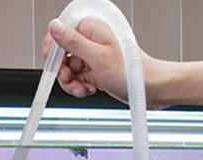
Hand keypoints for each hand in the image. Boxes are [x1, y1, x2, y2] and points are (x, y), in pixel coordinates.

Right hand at [42, 17, 166, 107]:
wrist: (149, 88)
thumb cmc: (131, 72)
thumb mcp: (98, 57)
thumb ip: (74, 42)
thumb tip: (54, 27)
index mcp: (90, 28)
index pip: (59, 34)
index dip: (53, 52)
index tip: (53, 67)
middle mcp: (91, 39)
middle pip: (62, 54)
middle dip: (63, 71)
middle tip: (71, 81)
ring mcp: (94, 55)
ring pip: (70, 68)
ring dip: (72, 82)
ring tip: (83, 88)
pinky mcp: (97, 69)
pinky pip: (80, 77)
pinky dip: (80, 86)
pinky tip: (88, 89)